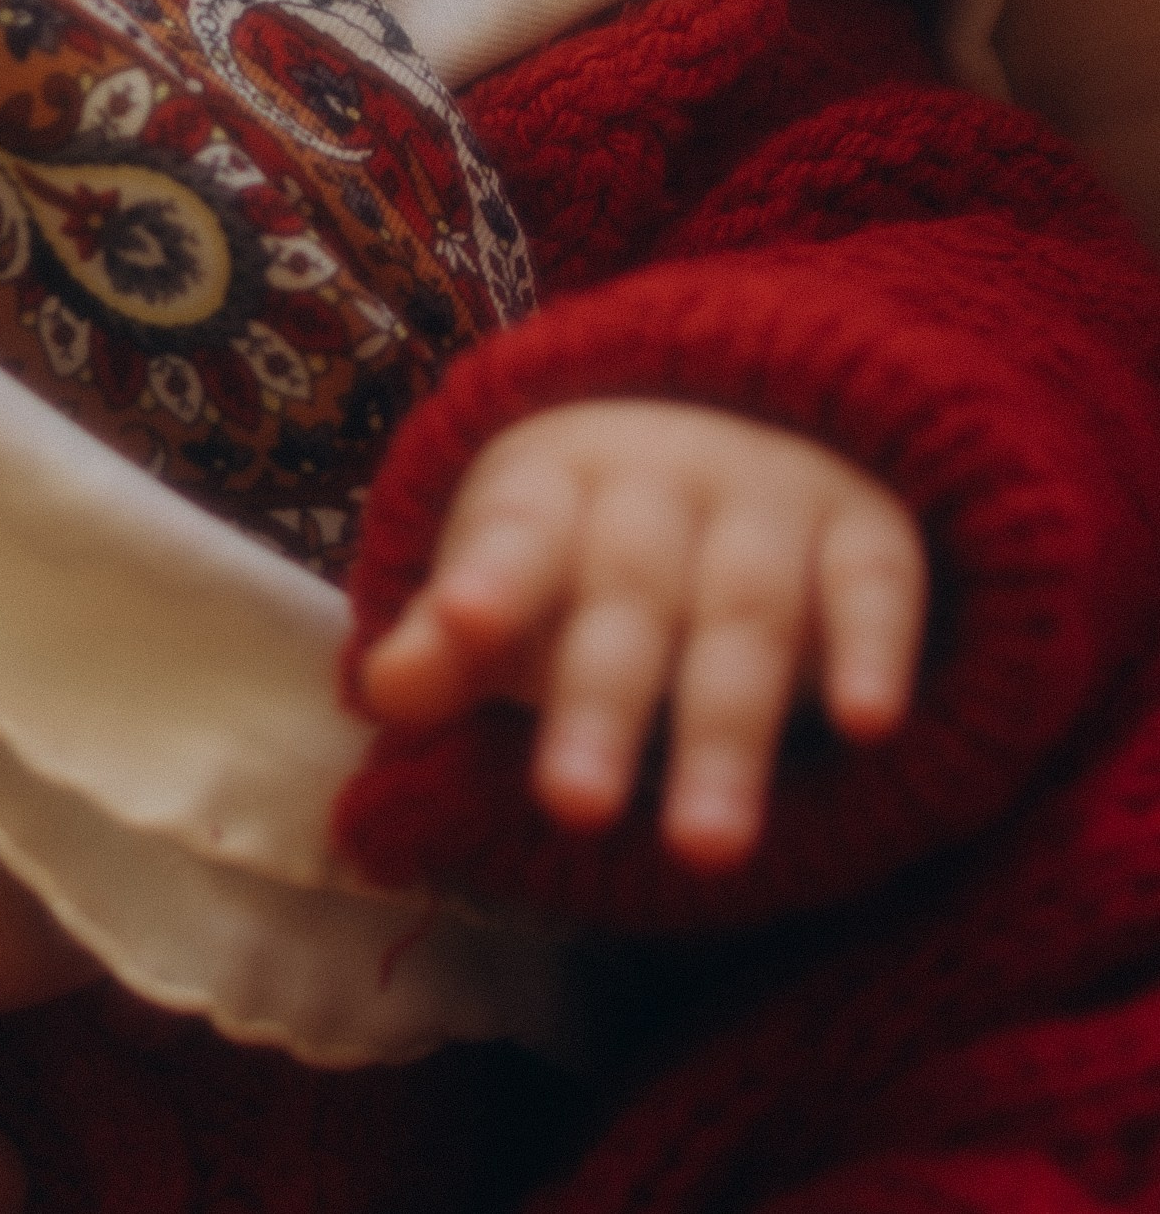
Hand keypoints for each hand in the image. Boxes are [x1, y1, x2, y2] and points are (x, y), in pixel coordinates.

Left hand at [357, 397, 927, 867]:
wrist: (748, 406)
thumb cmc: (599, 538)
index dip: (487, 579)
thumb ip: (448, 643)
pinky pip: (875, 583)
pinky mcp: (866, 527)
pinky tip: (867, 725)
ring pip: (747, 612)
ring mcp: (769, 497)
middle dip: (601, 703)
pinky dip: (872, 649)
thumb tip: (380, 694)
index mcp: (555, 486)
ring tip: (704, 850)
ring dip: (727, 728)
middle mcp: (661, 481)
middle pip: (627, 594)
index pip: (515, 534)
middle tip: (573, 809)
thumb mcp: (513, 573)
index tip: (460, 624)